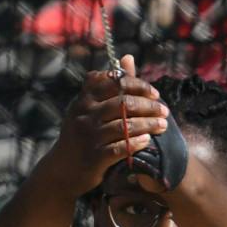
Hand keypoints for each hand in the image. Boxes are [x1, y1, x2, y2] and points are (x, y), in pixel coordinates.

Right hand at [43, 54, 168, 195]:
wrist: (62, 169)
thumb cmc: (81, 133)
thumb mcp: (89, 107)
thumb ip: (110, 84)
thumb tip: (128, 57)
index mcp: (85, 99)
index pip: (115, 83)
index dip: (138, 86)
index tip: (155, 94)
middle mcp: (85, 114)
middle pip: (123, 103)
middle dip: (148, 106)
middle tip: (165, 110)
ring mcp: (89, 136)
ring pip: (125, 126)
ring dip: (149, 124)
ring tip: (163, 125)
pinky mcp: (94, 157)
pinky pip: (121, 148)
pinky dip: (137, 143)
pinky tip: (148, 141)